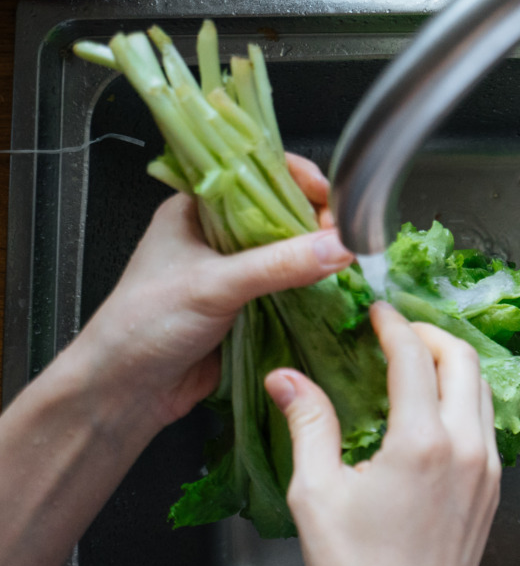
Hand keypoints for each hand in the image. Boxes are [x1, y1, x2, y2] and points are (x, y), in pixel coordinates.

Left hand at [69, 155, 351, 430]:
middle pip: (280, 214)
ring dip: (316, 257)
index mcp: (196, 210)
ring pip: (287, 253)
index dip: (296, 180)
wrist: (126, 390)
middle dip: (316, 221)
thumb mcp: (214, 285)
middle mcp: (216, 236)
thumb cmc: (145, 324)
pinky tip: (333, 290)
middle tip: (345, 235)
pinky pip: (289, 289)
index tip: (332, 196)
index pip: (255, 175)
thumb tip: (338, 246)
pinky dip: (312, 289)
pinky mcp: (248, 307)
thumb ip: (278, 265)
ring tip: (347, 260)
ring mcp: (233, 272)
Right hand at [265, 302, 499, 565]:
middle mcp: (466, 448)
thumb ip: (308, 425)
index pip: (415, 358)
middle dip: (429, 334)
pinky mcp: (493, 487)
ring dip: (451, 365)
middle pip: (463, 360)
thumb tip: (287, 379)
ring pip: (482, 390)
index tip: (376, 312)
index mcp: (422, 443)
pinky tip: (431, 410)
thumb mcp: (316, 494)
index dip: (393, 325)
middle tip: (397, 331)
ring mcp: (487, 468)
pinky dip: (463, 399)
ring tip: (415, 362)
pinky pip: (486, 423)